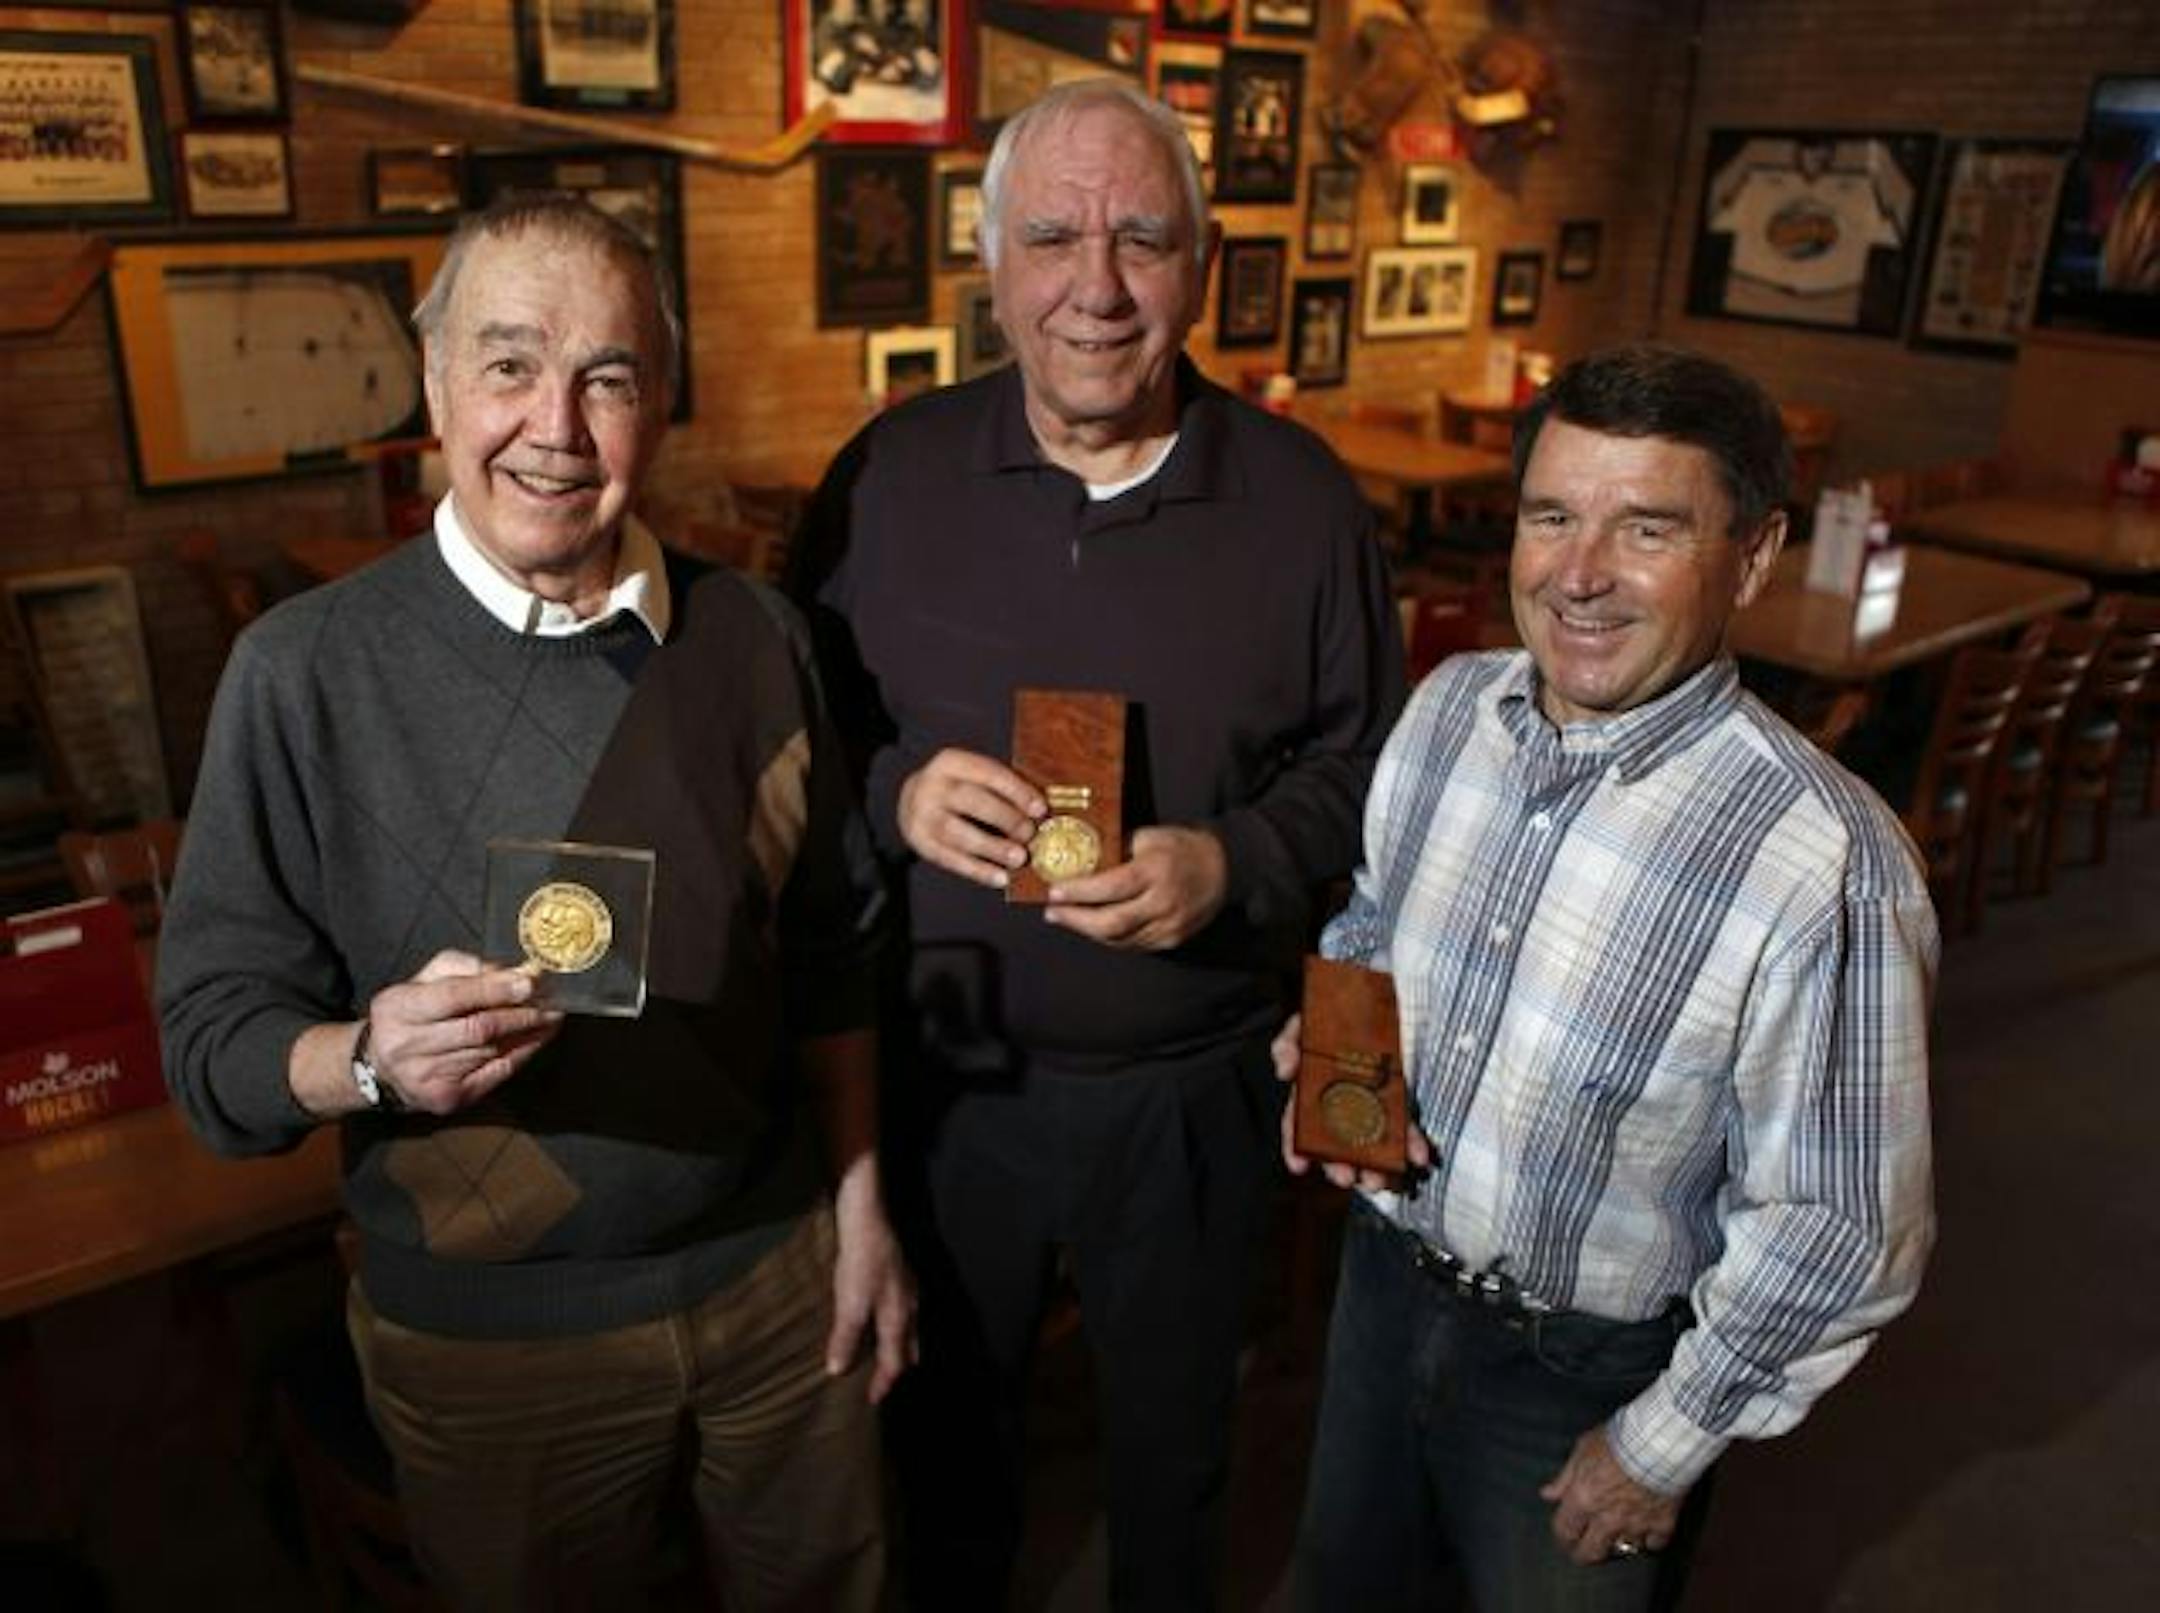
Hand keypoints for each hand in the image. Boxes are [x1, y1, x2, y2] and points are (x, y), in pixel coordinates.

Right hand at [366, 950, 563, 1115]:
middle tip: (552, 1001)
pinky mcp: (446, 1098)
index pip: (453, 996)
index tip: (529, 983)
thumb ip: (465, 968)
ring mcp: (426, 1076)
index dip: (495, 989)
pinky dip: (523, 1053)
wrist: (379, 1067)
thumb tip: (512, 971)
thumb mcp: (424, 980)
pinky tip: (539, 1037)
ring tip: (551, 1015)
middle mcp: (407, 1045)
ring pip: (491, 1050)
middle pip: (478, 1028)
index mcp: (398, 1008)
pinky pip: (496, 1073)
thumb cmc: (410, 1015)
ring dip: (528, 1032)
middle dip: (521, 1013)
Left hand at [825, 1164, 917, 1403]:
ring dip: (898, 1346)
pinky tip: (881, 1317)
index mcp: (899, 1318)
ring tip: (884, 1354)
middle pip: (910, 1346)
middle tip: (884, 1380)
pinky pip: (903, 1311)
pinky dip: (895, 1325)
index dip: (883, 1382)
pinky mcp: (900, 1273)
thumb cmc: (860, 1260)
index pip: (896, 1361)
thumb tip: (838, 1371)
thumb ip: (846, 1338)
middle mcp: (910, 1306)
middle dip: (899, 1366)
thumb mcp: (849, 1303)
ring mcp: (908, 1288)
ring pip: (909, 1328)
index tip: (873, 1400)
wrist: (867, 1216)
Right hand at [897, 748, 1043, 889]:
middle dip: (1005, 818)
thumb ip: (1003, 787)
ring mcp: (921, 816)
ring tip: (1018, 859)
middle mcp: (932, 786)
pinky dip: (978, 870)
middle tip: (1030, 834)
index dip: (1016, 791)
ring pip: (958, 833)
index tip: (1040, 809)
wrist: (910, 799)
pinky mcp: (920, 843)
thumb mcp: (974, 775)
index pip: (988, 773)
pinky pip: (951, 859)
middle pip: (971, 800)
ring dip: (992, 847)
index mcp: (951, 762)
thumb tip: (1041, 810)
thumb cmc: (958, 788)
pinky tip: (1000, 878)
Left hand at [1042, 825, 1226, 949]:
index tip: (1053, 892)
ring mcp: (1170, 926)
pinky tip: (1092, 927)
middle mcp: (1164, 902)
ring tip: (1066, 919)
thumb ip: (1114, 849)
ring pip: (1120, 939)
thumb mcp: (1148, 836)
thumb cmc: (1180, 847)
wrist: (1223, 868)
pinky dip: (1109, 938)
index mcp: (1156, 871)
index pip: (1111, 887)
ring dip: (1087, 931)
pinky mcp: (1172, 940)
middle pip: (1111, 923)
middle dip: (1076, 920)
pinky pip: (1133, 944)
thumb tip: (1074, 858)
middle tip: (1052, 912)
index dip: (1079, 892)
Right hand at [1271, 1011, 1434, 1190]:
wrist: (1373, 1001)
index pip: (1298, 1126)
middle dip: (1338, 1166)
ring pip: (1371, 1144)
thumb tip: (1285, 1071)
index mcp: (1312, 1094)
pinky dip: (1413, 1144)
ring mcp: (1371, 1107)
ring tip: (1378, 1181)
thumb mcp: (1303, 1024)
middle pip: (1336, 1144)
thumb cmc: (1331, 1018)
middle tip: (1345, 1177)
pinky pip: (1406, 1128)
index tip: (1299, 1166)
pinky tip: (1418, 1157)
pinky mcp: (1399, 1104)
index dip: (1295, 1148)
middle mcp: (1341, 1106)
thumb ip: (1288, 1043)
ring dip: (1375, 1167)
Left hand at [1540, 1426, 1684, 1564]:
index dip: (1563, 1538)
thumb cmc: (1618, 1440)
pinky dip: (1649, 1539)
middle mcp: (1607, 1519)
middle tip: (1586, 1549)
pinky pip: (1654, 1544)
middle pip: (1590, 1553)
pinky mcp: (1662, 1525)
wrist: (1658, 1441)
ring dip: (1619, 1543)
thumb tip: (1548, 1494)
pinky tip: (1647, 1531)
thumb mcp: (1583, 1449)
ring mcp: (1636, 1525)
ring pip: (1623, 1549)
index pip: (1564, 1532)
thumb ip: (1565, 1477)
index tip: (1565, 1538)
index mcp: (1583, 1500)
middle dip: (1585, 1554)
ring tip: (1617, 1535)